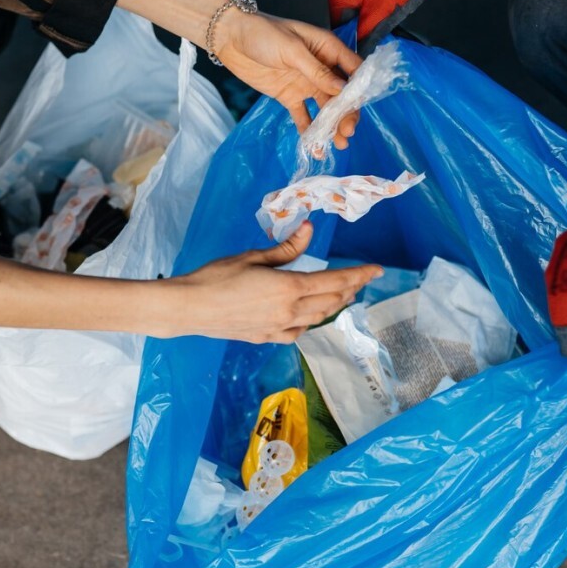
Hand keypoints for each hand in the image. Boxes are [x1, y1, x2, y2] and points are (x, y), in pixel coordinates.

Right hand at [168, 222, 382, 342]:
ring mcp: (279, 328)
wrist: (189, 308)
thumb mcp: (253, 256)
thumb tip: (310, 229)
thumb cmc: (216, 277)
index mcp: (288, 288)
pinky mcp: (267, 338)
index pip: (334, 280)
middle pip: (331, 301)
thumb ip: (286, 248)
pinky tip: (310, 315)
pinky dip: (311, 321)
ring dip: (334, 305)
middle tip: (363, 279)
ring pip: (318, 318)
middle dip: (351, 289)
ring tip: (344, 295)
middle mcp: (289, 312)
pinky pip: (299, 331)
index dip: (358, 275)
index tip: (376, 270)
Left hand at [213, 12, 362, 147]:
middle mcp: (321, 68)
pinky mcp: (289, 97)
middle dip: (346, 113)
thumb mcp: (292, 49)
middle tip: (347, 132)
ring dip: (332, 126)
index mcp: (327, 49)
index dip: (359, 88)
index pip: (352, 70)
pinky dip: (310, 131)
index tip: (360, 107)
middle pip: (341, 94)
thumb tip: (342, 88)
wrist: (231, 38)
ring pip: (326, 108)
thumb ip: (317, 71)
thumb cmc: (263, 33)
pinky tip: (315, 147)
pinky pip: (303, 116)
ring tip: (338, 145)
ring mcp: (305, 84)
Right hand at [327, 0, 469, 49]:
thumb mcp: (380, 13)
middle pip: (351, 16)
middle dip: (367, 27)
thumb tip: (359, 53)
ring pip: (364, 5)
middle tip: (386, 34)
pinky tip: (398, 0)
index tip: (369, 49)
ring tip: (395, 15)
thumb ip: (366, 35)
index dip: (354, 42)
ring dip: (377, 15)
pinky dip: (383, 1)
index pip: (339, 29)